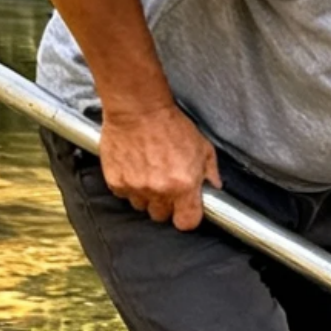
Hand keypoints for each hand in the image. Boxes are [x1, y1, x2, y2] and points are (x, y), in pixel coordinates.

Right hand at [99, 102, 219, 228]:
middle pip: (162, 216)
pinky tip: (134, 169)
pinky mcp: (116, 181)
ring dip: (146, 196)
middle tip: (166, 186)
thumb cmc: (171, 125)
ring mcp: (136, 187)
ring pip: (141, 206)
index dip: (187, 217)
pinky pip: (123, 195)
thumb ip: (210, 172)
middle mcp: (159, 190)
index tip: (186, 210)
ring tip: (149, 175)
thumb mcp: (203, 147)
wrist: (138, 108)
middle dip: (166, 205)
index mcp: (184, 186)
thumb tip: (215, 187)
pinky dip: (128, 186)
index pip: (186, 222)